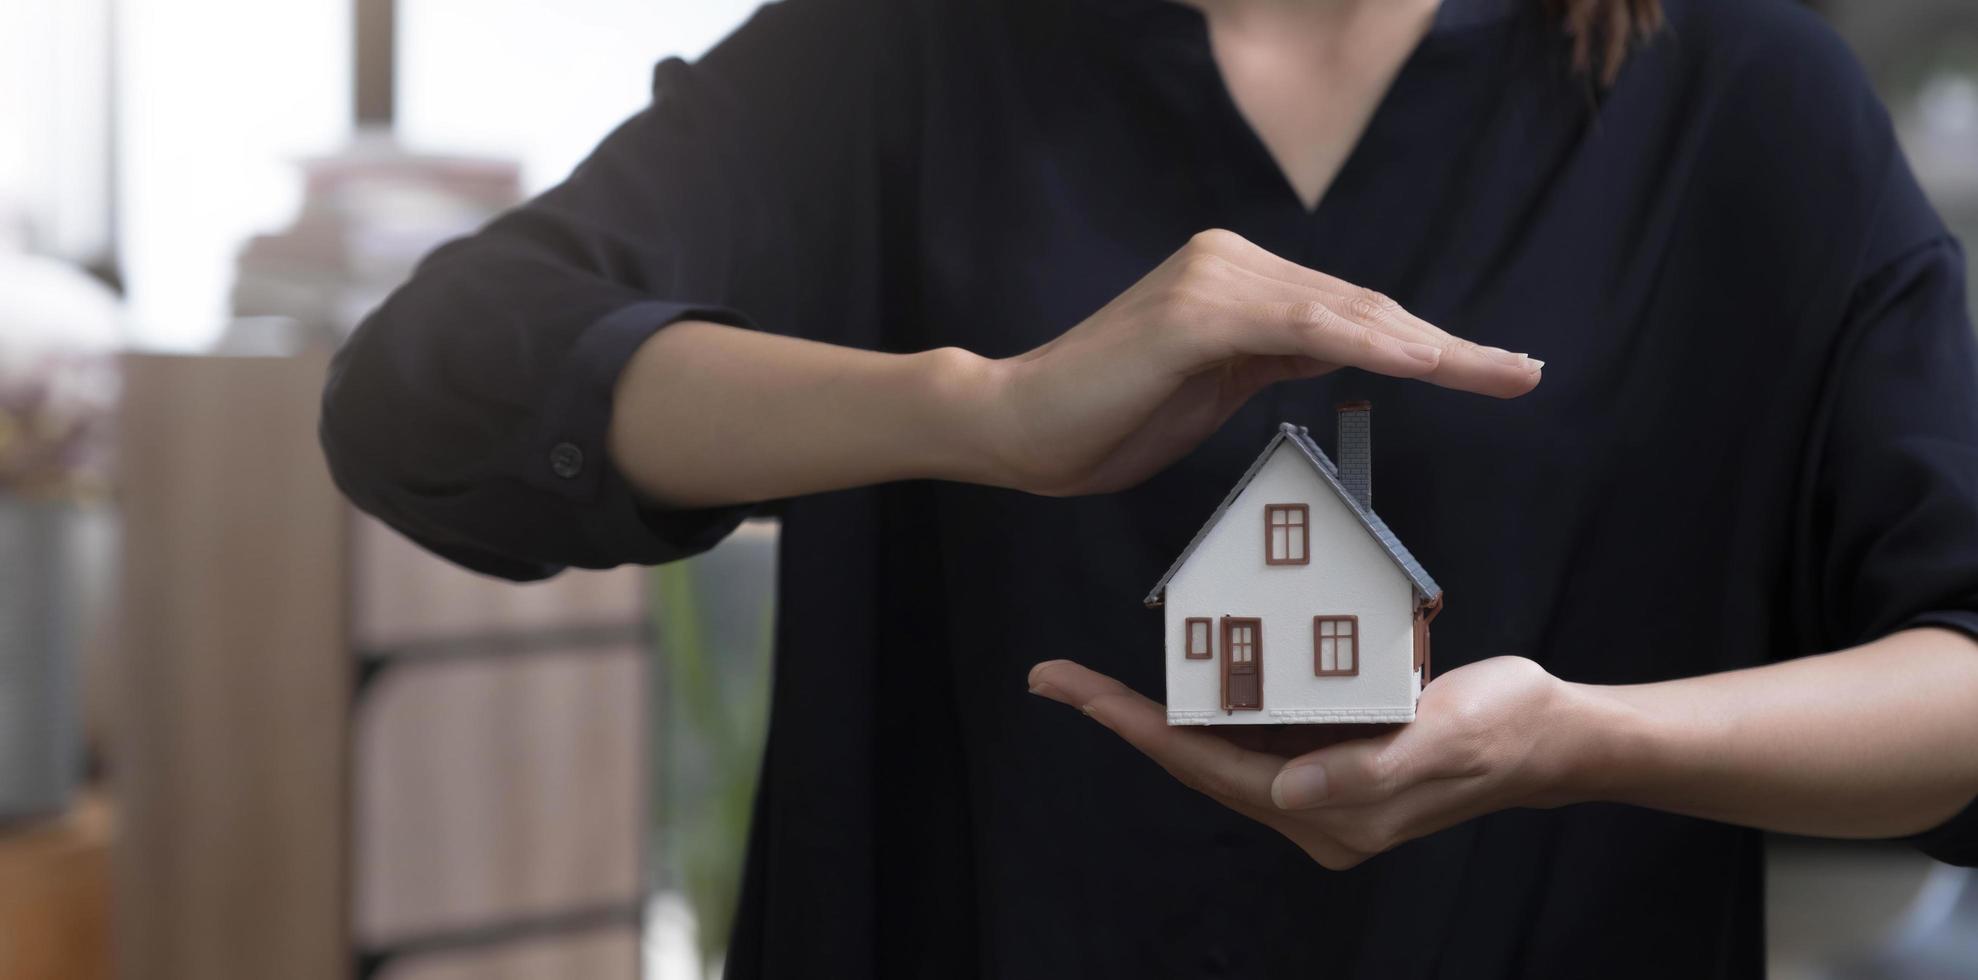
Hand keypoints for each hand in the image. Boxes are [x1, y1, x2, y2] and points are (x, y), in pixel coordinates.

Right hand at [979, 229, 1542, 495]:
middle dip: (1451, 346)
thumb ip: (1274, 357)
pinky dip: (1370, 344)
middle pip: (1363, 308)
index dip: (1427, 344)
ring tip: (1500, 374)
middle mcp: (1230, 261)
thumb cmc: (1106, 418)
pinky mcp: (1196, 310)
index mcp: (1235, 279)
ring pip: (1346, 314)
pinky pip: (1303, 325)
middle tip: (1525, 374)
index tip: (1495, 370)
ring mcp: (1214, 278)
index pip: (1350, 314)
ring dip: (1432, 347)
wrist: (1017, 427)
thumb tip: (1347, 348)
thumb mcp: (1211, 386)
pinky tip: (1426, 364)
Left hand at [1027, 656, 1584, 868]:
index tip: (1076, 691)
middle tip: (1055, 678)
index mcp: (1333, 815)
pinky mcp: (1333, 761)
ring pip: (1220, 750)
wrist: (1554, 737)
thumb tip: (1283, 792)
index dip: (1138, 728)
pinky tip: (1183, 677)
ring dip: (1160, 716)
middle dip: (1125, 720)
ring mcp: (1322, 788)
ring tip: (1092, 682)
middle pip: (1198, 762)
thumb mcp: (1443, 738)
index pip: (1211, 769)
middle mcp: (1316, 810)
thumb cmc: (1505, 730)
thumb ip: (1365, 768)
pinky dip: (1215, 706)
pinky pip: (1256, 735)